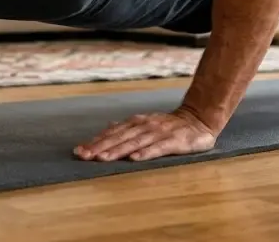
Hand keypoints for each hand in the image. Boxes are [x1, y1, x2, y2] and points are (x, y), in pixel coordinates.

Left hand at [72, 108, 217, 161]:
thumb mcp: (146, 123)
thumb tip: (107, 128)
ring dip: (117, 150)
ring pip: (134, 142)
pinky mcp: (174, 141)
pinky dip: (145, 153)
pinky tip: (134, 159)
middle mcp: (145, 125)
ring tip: (102, 158)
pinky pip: (158, 148)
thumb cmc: (170, 125)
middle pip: (119, 137)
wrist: (199, 119)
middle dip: (100, 146)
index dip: (95, 141)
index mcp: (137, 122)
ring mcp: (159, 133)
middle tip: (83, 155)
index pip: (112, 133)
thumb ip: (128, 127)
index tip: (79, 150)